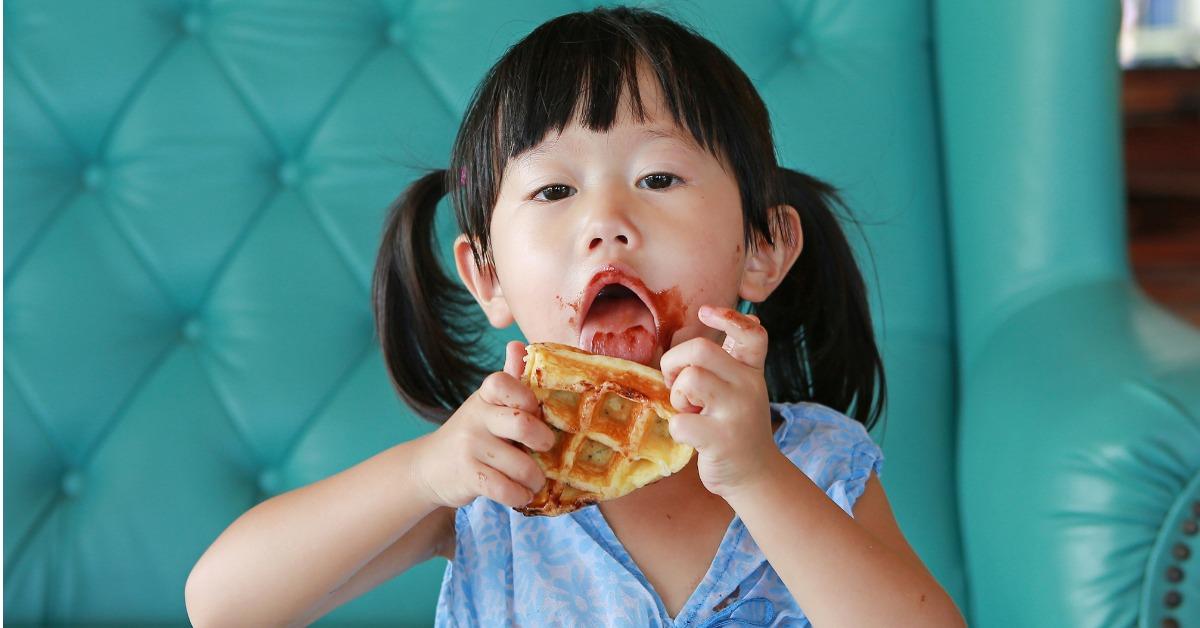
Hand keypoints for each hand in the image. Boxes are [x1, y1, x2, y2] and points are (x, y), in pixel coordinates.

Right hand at [411, 341, 554, 508]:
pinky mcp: (468, 476)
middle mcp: (476, 417)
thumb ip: (508, 379)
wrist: (429, 467)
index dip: (526, 395)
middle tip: (546, 449)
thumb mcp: (487, 405)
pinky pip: (505, 489)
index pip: (503, 382)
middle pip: (521, 423)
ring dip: (535, 478)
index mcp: (485, 396)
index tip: (535, 409)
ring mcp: (470, 447)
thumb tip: (517, 344)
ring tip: (536, 481)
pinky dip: (519, 495)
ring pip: (520, 464)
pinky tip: (522, 494)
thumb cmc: (472, 433)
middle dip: (544, 441)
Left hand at [659, 305, 782, 497]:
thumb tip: (684, 342)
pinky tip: (692, 436)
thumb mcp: (738, 390)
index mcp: (751, 371)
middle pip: (701, 350)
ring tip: (690, 411)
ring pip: (690, 379)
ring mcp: (736, 412)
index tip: (705, 313)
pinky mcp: (722, 439)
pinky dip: (677, 430)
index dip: (728, 317)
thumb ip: (722, 366)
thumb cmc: (735, 426)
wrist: (755, 474)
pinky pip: (680, 422)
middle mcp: (748, 386)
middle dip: (674, 362)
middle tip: (675, 383)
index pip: (751, 333)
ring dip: (678, 396)